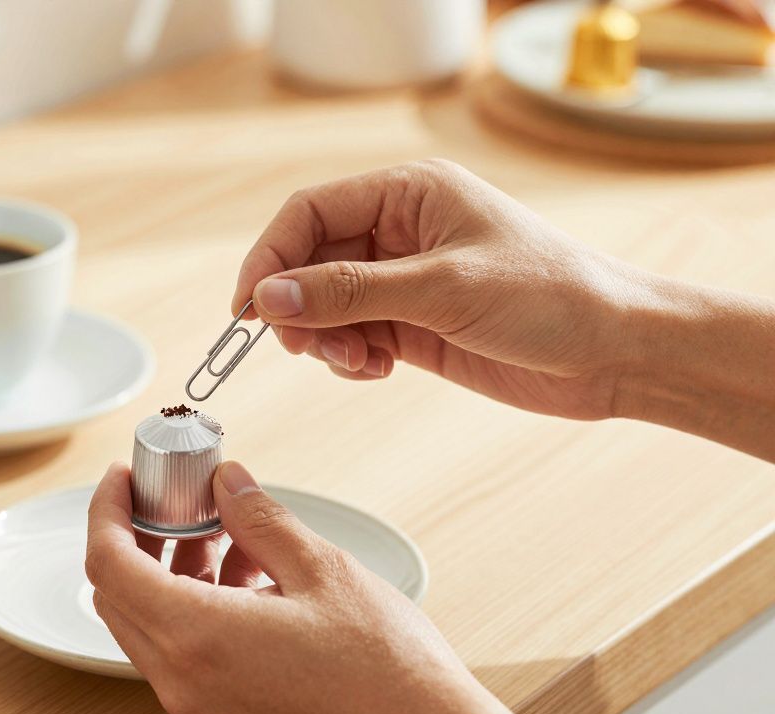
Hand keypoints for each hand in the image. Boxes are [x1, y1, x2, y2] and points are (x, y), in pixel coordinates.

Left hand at [86, 461, 528, 713]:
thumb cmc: (388, 674)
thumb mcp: (323, 571)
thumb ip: (260, 519)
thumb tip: (227, 483)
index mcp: (197, 640)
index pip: (108, 565)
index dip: (106, 511)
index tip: (122, 480)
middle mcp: (184, 684)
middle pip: (119, 597)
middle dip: (137, 538)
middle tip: (173, 499)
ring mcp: (199, 711)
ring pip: (152, 627)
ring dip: (171, 573)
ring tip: (224, 534)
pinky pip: (185, 657)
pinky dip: (197, 611)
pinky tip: (249, 580)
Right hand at [233, 159, 658, 419]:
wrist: (617, 353)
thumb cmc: (551, 297)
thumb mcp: (442, 289)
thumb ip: (349, 291)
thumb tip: (269, 297)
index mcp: (410, 193)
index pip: (310, 213)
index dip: (271, 256)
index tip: (248, 306)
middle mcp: (402, 231)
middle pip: (310, 260)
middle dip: (298, 305)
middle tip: (302, 345)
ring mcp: (406, 280)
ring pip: (327, 304)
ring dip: (324, 337)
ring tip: (357, 361)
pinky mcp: (415, 325)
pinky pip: (353, 336)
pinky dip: (350, 357)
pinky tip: (378, 368)